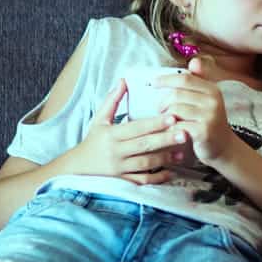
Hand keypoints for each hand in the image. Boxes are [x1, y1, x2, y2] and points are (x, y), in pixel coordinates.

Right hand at [67, 80, 191, 183]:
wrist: (77, 168)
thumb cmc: (92, 140)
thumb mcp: (99, 119)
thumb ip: (113, 100)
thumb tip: (124, 80)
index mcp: (112, 135)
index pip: (137, 128)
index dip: (155, 123)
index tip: (172, 117)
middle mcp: (116, 152)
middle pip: (144, 146)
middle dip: (165, 140)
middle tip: (184, 134)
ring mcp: (120, 168)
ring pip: (146, 164)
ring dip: (165, 159)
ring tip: (181, 153)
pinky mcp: (123, 181)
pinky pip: (142, 181)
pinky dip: (158, 178)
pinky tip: (171, 172)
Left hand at [157, 57, 239, 164]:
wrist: (223, 147)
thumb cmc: (208, 122)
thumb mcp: (207, 99)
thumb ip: (198, 81)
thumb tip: (195, 61)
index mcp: (212, 89)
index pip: (185, 78)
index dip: (166, 79)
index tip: (153, 83)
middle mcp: (213, 100)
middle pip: (176, 94)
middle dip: (163, 102)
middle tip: (159, 110)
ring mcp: (209, 115)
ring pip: (175, 109)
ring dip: (165, 117)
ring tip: (166, 121)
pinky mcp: (203, 131)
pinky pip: (177, 125)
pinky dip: (170, 129)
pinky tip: (171, 132)